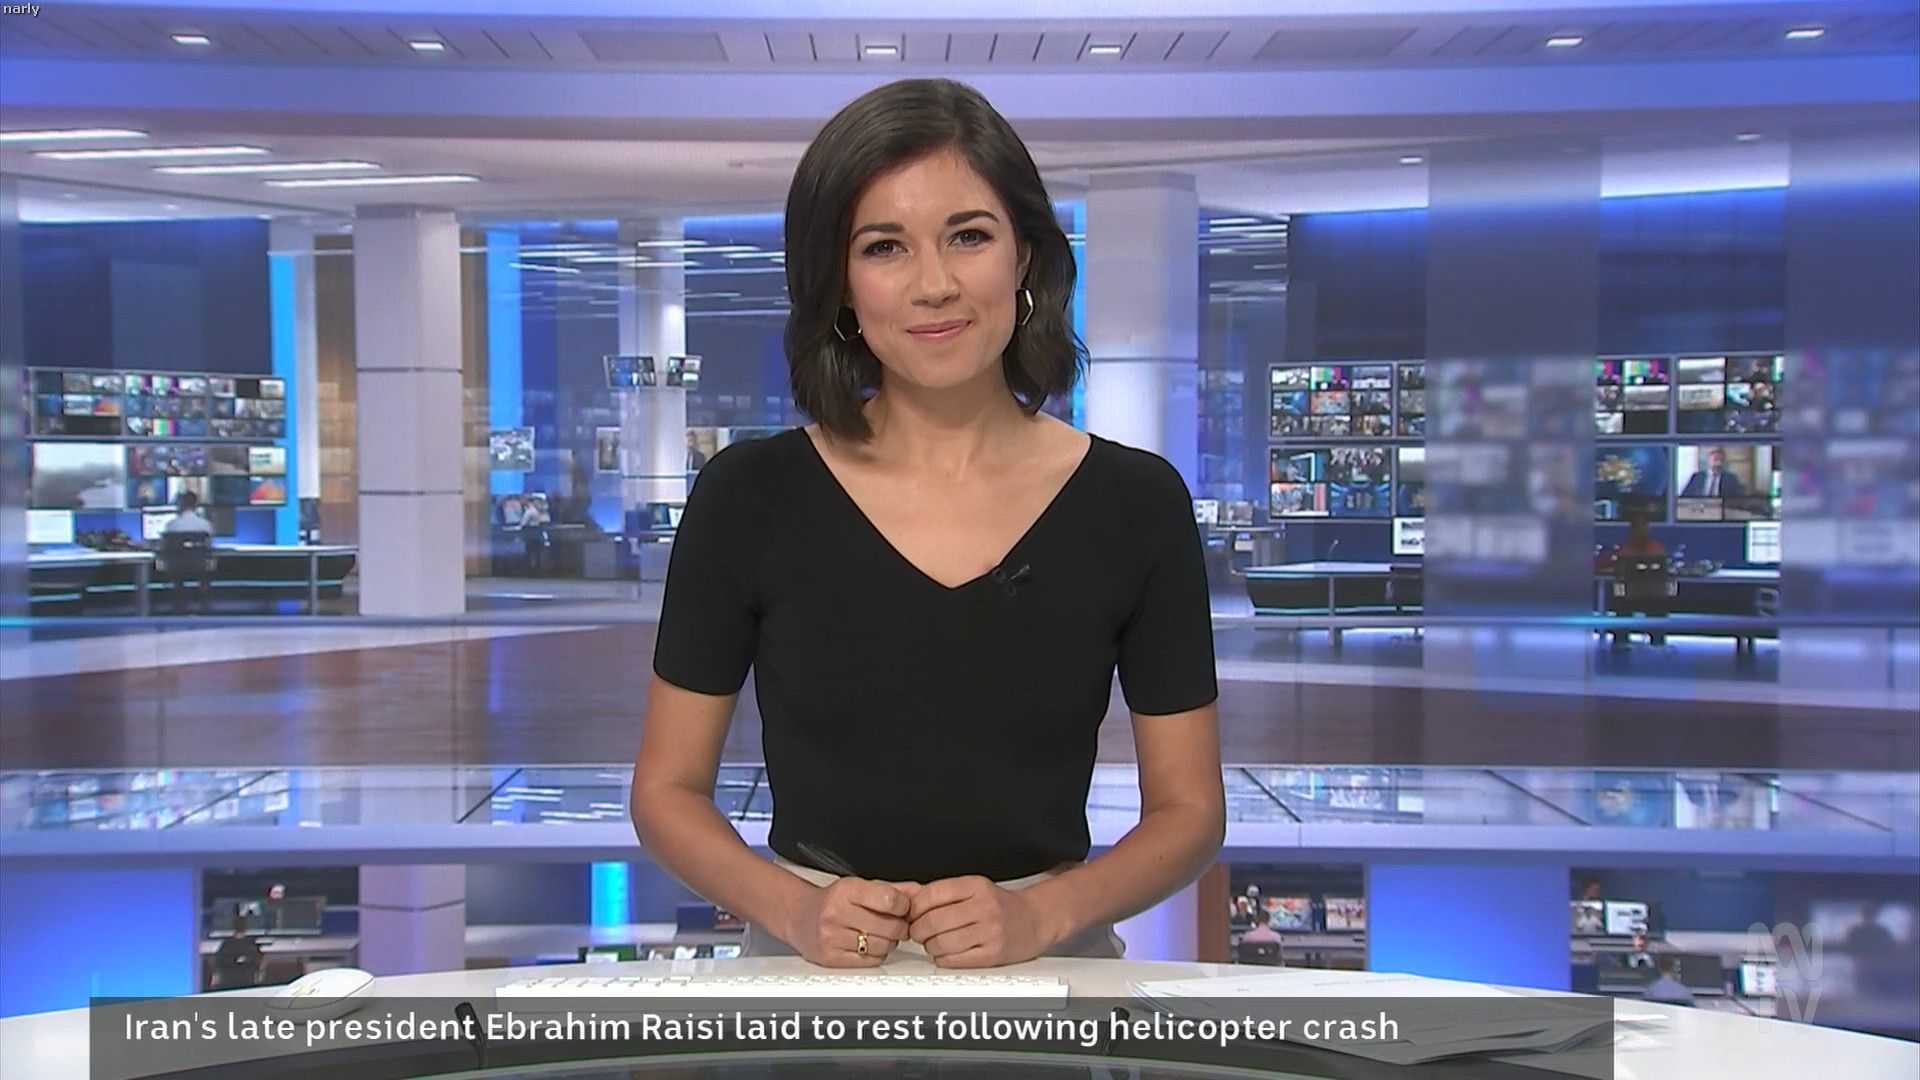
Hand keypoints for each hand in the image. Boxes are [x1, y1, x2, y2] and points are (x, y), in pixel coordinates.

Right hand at [781, 877, 911, 967]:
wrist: (799, 916)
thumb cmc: (833, 901)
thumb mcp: (861, 886)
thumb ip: (894, 889)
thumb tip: (921, 894)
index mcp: (846, 890)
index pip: (890, 900)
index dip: (903, 906)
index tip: (901, 908)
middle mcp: (836, 913)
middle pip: (889, 927)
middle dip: (899, 927)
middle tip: (895, 924)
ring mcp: (831, 937)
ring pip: (882, 946)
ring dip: (889, 942)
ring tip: (879, 934)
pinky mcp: (830, 957)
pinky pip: (870, 961)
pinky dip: (876, 955)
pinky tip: (868, 945)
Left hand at [904, 876, 1057, 967]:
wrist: (1034, 919)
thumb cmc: (999, 905)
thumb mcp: (974, 888)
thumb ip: (943, 893)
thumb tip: (907, 900)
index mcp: (976, 886)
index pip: (931, 895)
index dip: (914, 908)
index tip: (911, 914)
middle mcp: (985, 906)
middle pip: (933, 921)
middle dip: (918, 930)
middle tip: (918, 932)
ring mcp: (990, 931)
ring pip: (941, 943)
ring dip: (929, 946)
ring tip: (934, 943)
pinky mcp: (993, 954)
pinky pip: (954, 960)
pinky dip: (942, 959)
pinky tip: (946, 953)